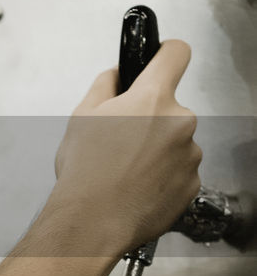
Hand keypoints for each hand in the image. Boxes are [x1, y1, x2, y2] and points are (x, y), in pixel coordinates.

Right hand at [53, 41, 201, 252]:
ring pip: (175, 141)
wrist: (93, 222)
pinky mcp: (193, 184)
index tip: (160, 60)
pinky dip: (163, 175)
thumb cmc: (84, 173)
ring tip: (126, 169)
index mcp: (152, 98)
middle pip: (170, 107)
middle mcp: (180, 122)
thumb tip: (117, 76)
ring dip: (157, 149)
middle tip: (120, 139)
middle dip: (149, 118)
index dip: (165, 53)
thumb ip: (105, 85)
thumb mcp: (81, 115)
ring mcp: (190, 155)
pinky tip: (138, 186)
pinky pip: (179, 169)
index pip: (176, 53)